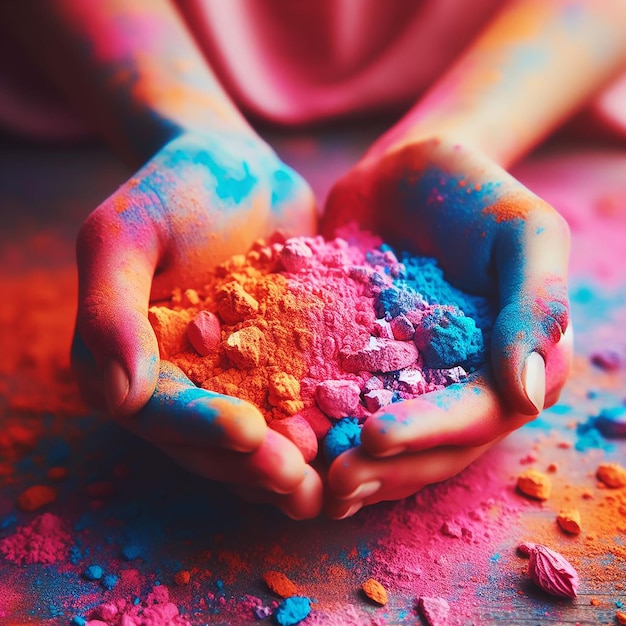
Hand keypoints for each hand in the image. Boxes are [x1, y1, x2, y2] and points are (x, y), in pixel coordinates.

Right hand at [71, 130, 321, 517]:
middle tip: (300, 480)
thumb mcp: (126, 231)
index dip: (200, 427)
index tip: (248, 432)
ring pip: (256, 441)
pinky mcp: (279, 366)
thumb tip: (119, 398)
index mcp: (128, 360)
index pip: (160, 410)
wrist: (239, 170)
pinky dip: (323, 431)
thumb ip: (109, 308)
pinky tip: (355, 445)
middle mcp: (179, 381)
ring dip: (290, 468)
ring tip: (330, 486)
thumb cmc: (176, 188)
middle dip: (253, 464)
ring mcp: (233, 379)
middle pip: (210, 441)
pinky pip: (298, 408)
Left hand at [321, 136, 571, 517]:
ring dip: (354, 468)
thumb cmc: (475, 193)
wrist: (407, 172)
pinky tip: (286, 442)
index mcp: (514, 366)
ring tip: (307, 482)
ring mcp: (412, 379)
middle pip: (431, 447)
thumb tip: (530, 395)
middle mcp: (465, 385)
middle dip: (385, 469)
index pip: (477, 416)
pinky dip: (322, 429)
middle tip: (332, 480)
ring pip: (390, 442)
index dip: (430, 432)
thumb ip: (536, 305)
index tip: (376, 436)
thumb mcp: (524, 232)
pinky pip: (346, 405)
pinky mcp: (366, 364)